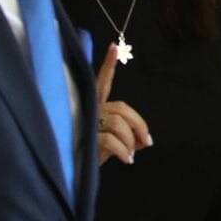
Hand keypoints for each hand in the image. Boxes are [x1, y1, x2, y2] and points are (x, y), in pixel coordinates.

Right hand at [94, 45, 152, 164]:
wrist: (75, 174)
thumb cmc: (92, 154)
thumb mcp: (114, 142)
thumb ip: (129, 136)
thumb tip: (145, 141)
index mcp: (95, 107)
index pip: (103, 83)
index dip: (108, 65)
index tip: (114, 46)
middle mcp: (89, 111)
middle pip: (122, 108)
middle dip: (139, 125)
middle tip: (146, 141)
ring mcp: (86, 124)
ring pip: (118, 122)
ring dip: (130, 141)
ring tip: (130, 155)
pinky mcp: (84, 138)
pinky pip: (110, 139)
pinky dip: (124, 151)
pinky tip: (127, 160)